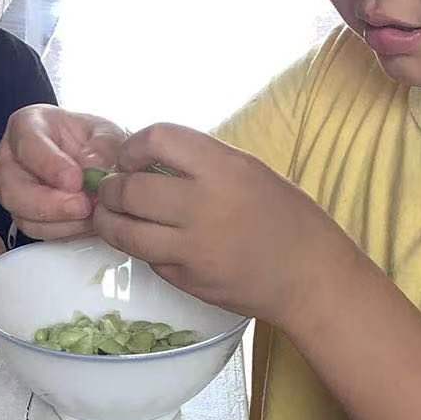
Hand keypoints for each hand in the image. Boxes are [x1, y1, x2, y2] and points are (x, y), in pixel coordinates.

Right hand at [0, 105, 127, 240]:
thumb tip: (93, 169)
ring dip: (62, 221)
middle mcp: (12, 160)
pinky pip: (39, 231)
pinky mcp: (28, 216)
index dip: (50, 165)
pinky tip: (88, 223)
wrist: (100, 161)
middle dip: (49, 204)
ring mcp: (16, 191)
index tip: (76, 179)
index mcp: (27, 125)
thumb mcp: (107, 133)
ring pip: (24, 217)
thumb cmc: (95, 141)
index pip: (27, 145)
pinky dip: (66, 231)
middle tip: (83, 206)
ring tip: (93, 214)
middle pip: (12, 189)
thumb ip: (102, 147)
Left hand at [93, 124, 346, 323]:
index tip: (129, 157)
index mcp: (224, 168)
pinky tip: (152, 243)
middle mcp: (204, 205)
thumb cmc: (288, 218)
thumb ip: (203, 163)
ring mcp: (192, 247)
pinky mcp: (187, 280)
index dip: (133, 147)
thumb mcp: (251, 171)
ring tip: (110, 216)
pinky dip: (143, 249)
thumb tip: (149, 161)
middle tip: (111, 190)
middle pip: (130, 189)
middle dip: (111, 189)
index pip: (158, 139)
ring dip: (110, 221)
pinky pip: (149, 259)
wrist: (310, 277)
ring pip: (126, 232)